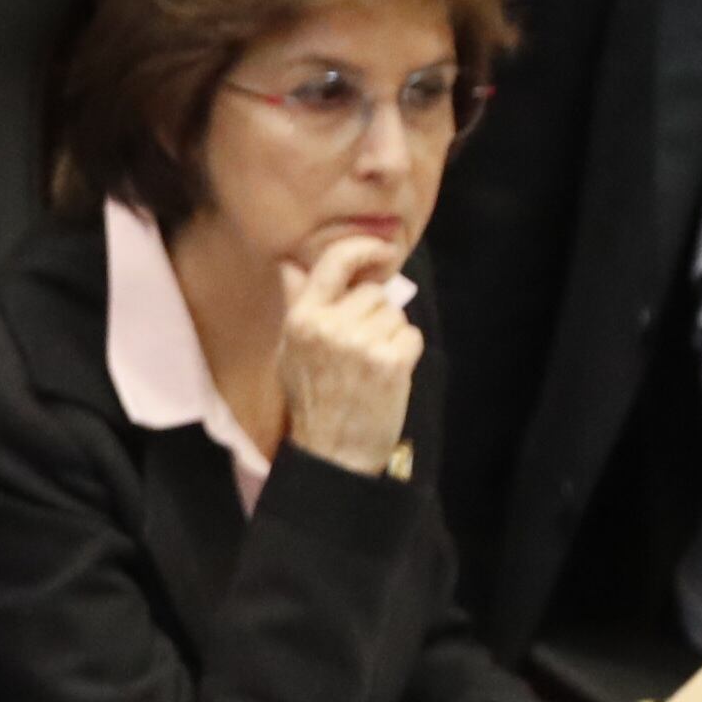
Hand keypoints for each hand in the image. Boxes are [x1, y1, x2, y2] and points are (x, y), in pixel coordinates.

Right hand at [275, 236, 419, 474]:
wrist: (332, 453)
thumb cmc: (312, 401)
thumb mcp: (290, 350)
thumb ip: (296, 304)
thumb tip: (290, 264)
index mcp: (302, 319)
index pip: (335, 260)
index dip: (364, 247)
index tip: (383, 251)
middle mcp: (329, 326)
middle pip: (373, 293)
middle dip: (375, 315)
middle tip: (361, 350)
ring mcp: (360, 344)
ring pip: (395, 315)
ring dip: (391, 336)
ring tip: (371, 366)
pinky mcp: (390, 362)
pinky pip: (411, 335)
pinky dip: (406, 353)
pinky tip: (388, 376)